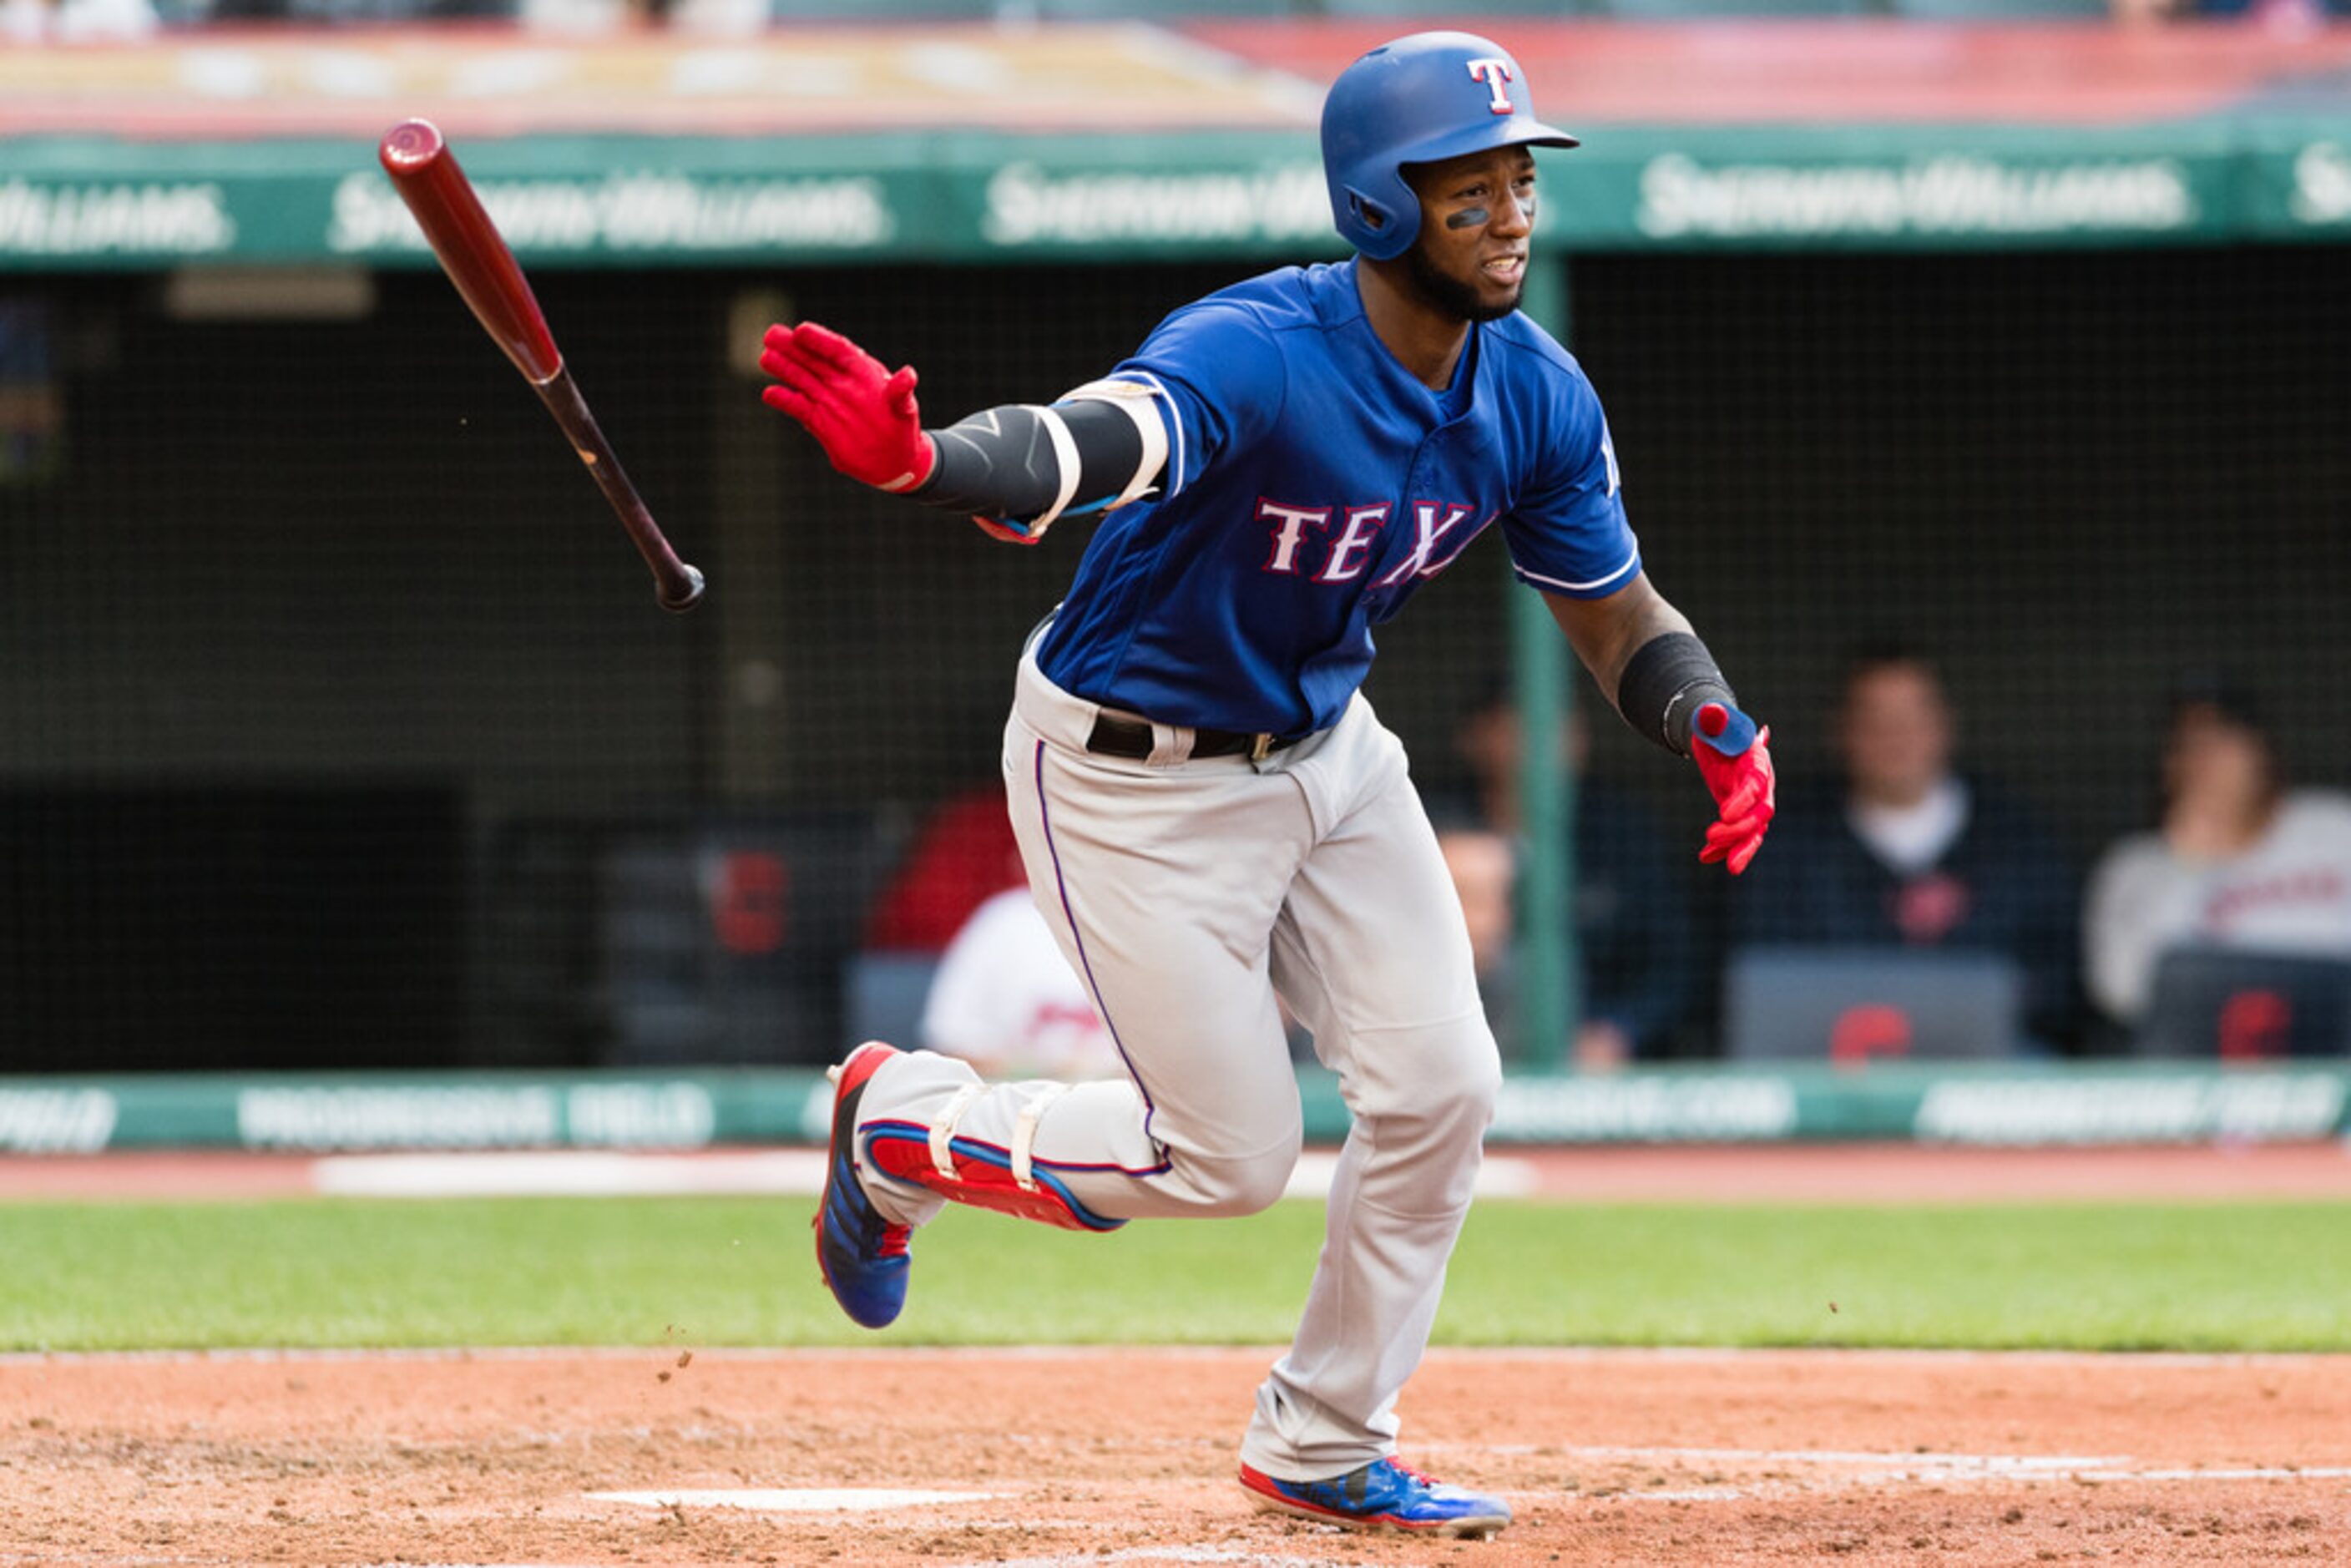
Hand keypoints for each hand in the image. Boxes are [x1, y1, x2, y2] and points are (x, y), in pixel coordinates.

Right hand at [758, 321, 933, 492]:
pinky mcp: (818, 420)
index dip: (820, 339)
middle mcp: (841, 382)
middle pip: (813, 360)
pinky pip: (798, 407)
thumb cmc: (901, 427)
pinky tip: (769, 394)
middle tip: (771, 334)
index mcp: (862, 373)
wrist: (893, 459)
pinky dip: (784, 400)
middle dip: (792, 347)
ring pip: (802, 379)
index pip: (839, 350)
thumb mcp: (905, 409)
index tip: (801, 331)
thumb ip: (901, 393)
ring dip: (783, 368)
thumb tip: (908, 375)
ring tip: (765, 357)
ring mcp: (828, 400)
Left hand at [1690, 701, 1774, 874]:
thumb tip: (1712, 713)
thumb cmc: (1714, 724)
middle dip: (1741, 829)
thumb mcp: (1711, 719)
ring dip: (1742, 848)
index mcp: (1757, 761)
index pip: (1755, 784)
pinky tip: (1706, 857)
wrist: (1714, 734)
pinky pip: (1735, 835)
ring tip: (1731, 868)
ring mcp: (1750, 800)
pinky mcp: (1737, 811)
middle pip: (1760, 812)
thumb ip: (1714, 718)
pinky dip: (1722, 848)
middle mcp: (1760, 783)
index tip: (1724, 814)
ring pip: (1754, 830)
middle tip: (1712, 834)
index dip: (1743, 800)